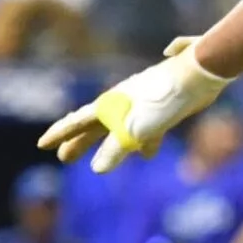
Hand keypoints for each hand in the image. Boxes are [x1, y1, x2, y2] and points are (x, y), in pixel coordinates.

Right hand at [39, 37, 227, 173]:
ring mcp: (143, 103)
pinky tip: (148, 154)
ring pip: (120, 128)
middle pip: (96, 126)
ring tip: (97, 163)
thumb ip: (117, 147)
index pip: (79, 121)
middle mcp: (124, 102)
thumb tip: (97, 169)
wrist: (200, 73)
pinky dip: (144, 141)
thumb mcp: (138, 127)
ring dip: (109, 145)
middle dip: (79, 142)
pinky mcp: (163, 107)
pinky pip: (147, 129)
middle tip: (63, 158)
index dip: (61, 133)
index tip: (42, 144)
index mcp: (112, 104)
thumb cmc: (166, 98)